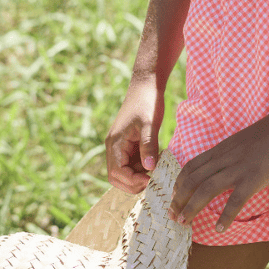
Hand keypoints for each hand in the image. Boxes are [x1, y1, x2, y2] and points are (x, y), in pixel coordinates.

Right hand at [105, 77, 164, 193]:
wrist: (146, 85)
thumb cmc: (147, 101)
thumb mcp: (150, 124)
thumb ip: (148, 146)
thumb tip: (149, 168)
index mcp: (115, 142)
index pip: (117, 172)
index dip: (132, 181)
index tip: (150, 179)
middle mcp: (113, 146)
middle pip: (116, 177)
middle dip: (133, 183)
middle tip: (152, 180)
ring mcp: (120, 146)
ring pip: (123, 172)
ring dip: (137, 176)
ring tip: (155, 169)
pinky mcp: (127, 144)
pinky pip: (130, 163)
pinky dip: (141, 167)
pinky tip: (155, 160)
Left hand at [168, 108, 268, 232]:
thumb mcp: (241, 141)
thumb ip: (229, 154)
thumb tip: (222, 168)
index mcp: (221, 149)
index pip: (191, 166)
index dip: (179, 183)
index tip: (174, 197)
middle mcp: (224, 158)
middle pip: (193, 180)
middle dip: (179, 199)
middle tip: (172, 216)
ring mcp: (238, 168)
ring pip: (206, 189)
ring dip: (192, 208)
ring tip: (184, 223)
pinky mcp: (254, 177)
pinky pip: (235, 200)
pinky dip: (226, 216)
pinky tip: (219, 229)